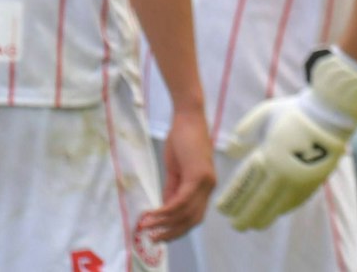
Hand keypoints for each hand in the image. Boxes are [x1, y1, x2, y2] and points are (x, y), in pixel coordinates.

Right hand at [144, 108, 215, 241]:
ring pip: (185, 213)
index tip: (161, 235)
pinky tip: (153, 214)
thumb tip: (165, 209)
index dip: (178, 228)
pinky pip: (181, 201)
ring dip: (165, 223)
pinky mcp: (198, 176)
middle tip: (153, 239)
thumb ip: (173, 189)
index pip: (195, 215)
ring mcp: (206, 182)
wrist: (188, 117)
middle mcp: (210, 186)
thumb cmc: (182, 140)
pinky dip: (166, 211)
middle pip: (192, 220)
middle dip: (172, 232)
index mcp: (206, 185)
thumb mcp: (176, 170)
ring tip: (147, 227)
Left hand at [214, 92, 351, 230]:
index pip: (245, 184)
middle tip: (235, 226)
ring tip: (253, 225)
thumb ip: (245, 129)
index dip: (232, 199)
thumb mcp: (265, 112)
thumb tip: (231, 149)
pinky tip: (276, 212)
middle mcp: (282, 172)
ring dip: (264, 218)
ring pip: (278, 206)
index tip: (221, 209)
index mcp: (268, 155)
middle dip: (245, 216)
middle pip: (260, 201)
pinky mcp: (313, 182)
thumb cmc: (295, 112)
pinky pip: (295, 202)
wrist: (331, 115)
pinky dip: (282, 210)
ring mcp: (299, 180)